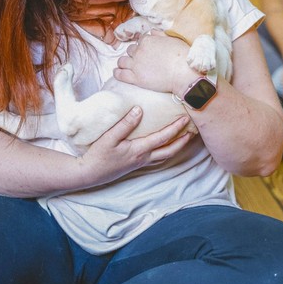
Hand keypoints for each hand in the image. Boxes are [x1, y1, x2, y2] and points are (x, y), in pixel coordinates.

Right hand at [77, 106, 193, 186]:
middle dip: (183, 141)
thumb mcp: (109, 137)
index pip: (163, 138)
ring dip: (176, 147)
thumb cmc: (98, 155)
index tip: (185, 118)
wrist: (90, 174)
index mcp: (139, 150)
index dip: (176, 128)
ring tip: (183, 137)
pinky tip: (163, 146)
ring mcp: (140, 163)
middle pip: (169, 151)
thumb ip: (125, 124)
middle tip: (192, 131)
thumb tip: (139, 110)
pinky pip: (156, 158)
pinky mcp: (135, 164)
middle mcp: (143, 158)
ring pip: (164, 156)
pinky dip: (164, 151)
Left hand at [113, 31, 194, 94]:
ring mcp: (136, 65)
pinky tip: (117, 72)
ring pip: (122, 61)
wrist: (183, 73)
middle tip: (139, 60)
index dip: (143, 46)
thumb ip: (160, 34)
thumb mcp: (172, 39)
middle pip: (130, 51)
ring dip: (124, 63)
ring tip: (126, 66)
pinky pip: (120, 75)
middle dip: (134, 54)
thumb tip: (152, 32)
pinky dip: (117, 73)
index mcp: (147, 40)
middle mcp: (139, 51)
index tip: (146, 51)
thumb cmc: (182, 56)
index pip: (140, 41)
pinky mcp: (136, 78)